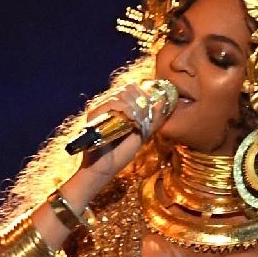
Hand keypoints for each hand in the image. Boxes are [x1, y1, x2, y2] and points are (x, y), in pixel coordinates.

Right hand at [68, 81, 175, 199]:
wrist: (106, 168)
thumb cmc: (122, 153)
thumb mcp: (143, 134)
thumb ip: (153, 120)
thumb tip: (163, 102)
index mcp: (120, 108)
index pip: (132, 89)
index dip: (144, 93)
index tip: (153, 103)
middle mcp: (109, 106)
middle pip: (127, 88)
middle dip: (140, 98)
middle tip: (146, 112)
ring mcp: (101, 109)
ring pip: (120, 94)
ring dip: (134, 105)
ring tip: (139, 119)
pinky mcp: (94, 114)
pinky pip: (111, 103)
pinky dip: (124, 108)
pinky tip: (132, 118)